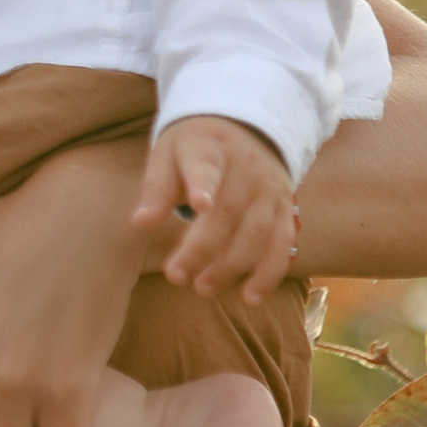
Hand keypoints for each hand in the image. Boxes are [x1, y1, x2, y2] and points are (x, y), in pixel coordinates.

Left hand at [132, 114, 295, 300]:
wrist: (245, 128)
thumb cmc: (194, 149)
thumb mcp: (168, 154)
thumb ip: (156, 189)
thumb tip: (141, 223)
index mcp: (211, 148)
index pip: (207, 166)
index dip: (204, 184)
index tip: (199, 204)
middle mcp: (247, 168)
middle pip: (228, 212)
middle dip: (202, 248)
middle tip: (175, 276)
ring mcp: (270, 190)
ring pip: (257, 233)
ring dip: (231, 266)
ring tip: (202, 288)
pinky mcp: (286, 210)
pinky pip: (283, 245)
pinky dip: (269, 273)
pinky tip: (250, 297)